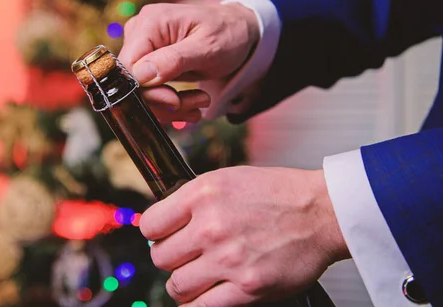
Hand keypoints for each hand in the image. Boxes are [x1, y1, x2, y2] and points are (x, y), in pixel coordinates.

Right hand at [118, 3, 259, 122]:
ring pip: (142, 91)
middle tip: (197, 105)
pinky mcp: (149, 62)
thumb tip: (140, 75)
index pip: (129, 66)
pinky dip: (171, 103)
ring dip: (172, 106)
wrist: (239, 32)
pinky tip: (194, 103)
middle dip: (164, 101)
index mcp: (150, 22)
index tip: (175, 101)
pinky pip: (151, 90)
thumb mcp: (207, 48)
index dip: (146, 90)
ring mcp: (143, 48)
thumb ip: (173, 60)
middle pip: (134, 81)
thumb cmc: (227, 33)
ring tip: (201, 102)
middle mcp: (139, 32)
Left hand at [139, 166, 349, 305]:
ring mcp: (228, 258)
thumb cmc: (279, 194)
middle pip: (161, 257)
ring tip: (196, 276)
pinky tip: (202, 296)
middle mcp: (211, 226)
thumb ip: (194, 199)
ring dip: (183, 283)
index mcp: (203, 194)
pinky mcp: (247, 286)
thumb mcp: (228, 178)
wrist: (321, 212)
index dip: (156, 233)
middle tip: (184, 256)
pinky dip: (196, 304)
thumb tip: (167, 222)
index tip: (165, 237)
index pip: (150, 224)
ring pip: (177, 285)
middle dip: (170, 258)